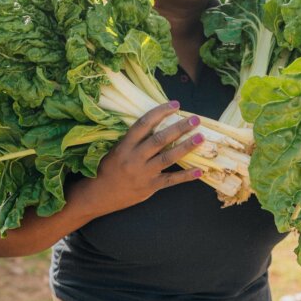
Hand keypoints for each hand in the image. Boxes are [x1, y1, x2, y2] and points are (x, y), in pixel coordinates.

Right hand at [88, 101, 204, 213]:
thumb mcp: (116, 150)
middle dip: (179, 128)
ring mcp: (143, 173)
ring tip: (200, 138)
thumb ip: (134, 140)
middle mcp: (134, 158)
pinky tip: (200, 171)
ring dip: (186, 147)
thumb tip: (156, 125)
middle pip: (159, 140)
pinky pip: (171, 180)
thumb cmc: (108, 170)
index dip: (160, 112)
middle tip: (195, 120)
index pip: (144, 124)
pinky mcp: (150, 187)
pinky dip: (186, 176)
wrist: (99, 195)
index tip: (175, 104)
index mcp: (125, 146)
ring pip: (168, 158)